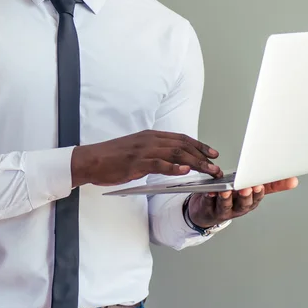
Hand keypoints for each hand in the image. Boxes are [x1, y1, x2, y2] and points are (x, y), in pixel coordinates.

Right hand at [71, 130, 221, 186]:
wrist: (91, 160)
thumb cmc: (112, 158)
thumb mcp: (136, 150)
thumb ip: (154, 153)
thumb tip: (173, 161)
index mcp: (150, 135)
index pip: (181, 138)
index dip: (200, 145)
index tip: (213, 154)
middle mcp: (149, 140)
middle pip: (183, 145)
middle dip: (203, 156)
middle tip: (216, 167)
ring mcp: (143, 150)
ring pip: (176, 154)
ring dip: (195, 163)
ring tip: (209, 171)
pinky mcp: (136, 162)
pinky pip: (159, 164)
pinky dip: (174, 168)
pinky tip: (185, 172)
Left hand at [187, 177, 298, 228]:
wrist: (208, 211)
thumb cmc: (233, 198)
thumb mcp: (252, 191)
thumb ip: (271, 184)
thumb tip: (293, 180)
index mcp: (250, 202)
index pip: (257, 198)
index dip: (258, 192)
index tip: (260, 185)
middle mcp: (238, 208)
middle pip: (243, 204)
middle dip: (246, 196)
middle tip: (246, 188)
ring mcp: (223, 209)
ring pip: (226, 205)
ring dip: (227, 198)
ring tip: (226, 191)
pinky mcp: (208, 207)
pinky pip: (209, 202)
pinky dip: (209, 197)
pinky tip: (211, 192)